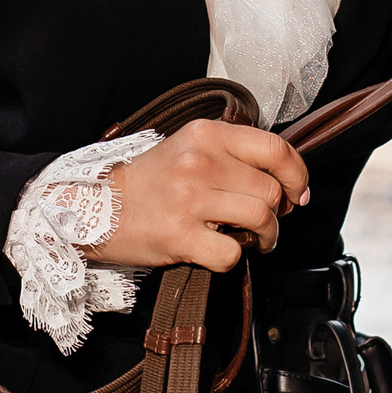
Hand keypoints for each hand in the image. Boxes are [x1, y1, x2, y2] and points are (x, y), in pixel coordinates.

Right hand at [98, 120, 310, 272]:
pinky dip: (233, 258)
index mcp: (207, 134)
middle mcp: (200, 162)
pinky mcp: (179, 235)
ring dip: (264, 237)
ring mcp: (190, 199)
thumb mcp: (189, 147)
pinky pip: (231, 252)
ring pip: (259, 219)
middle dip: (278, 213)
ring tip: (251, 240)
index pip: (275, 149)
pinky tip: (218, 250)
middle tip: (266, 222)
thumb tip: (282, 180)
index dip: (296, 175)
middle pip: (270, 190)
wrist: (95, 207)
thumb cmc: (149, 181)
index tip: (296, 193)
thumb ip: (231, 154)